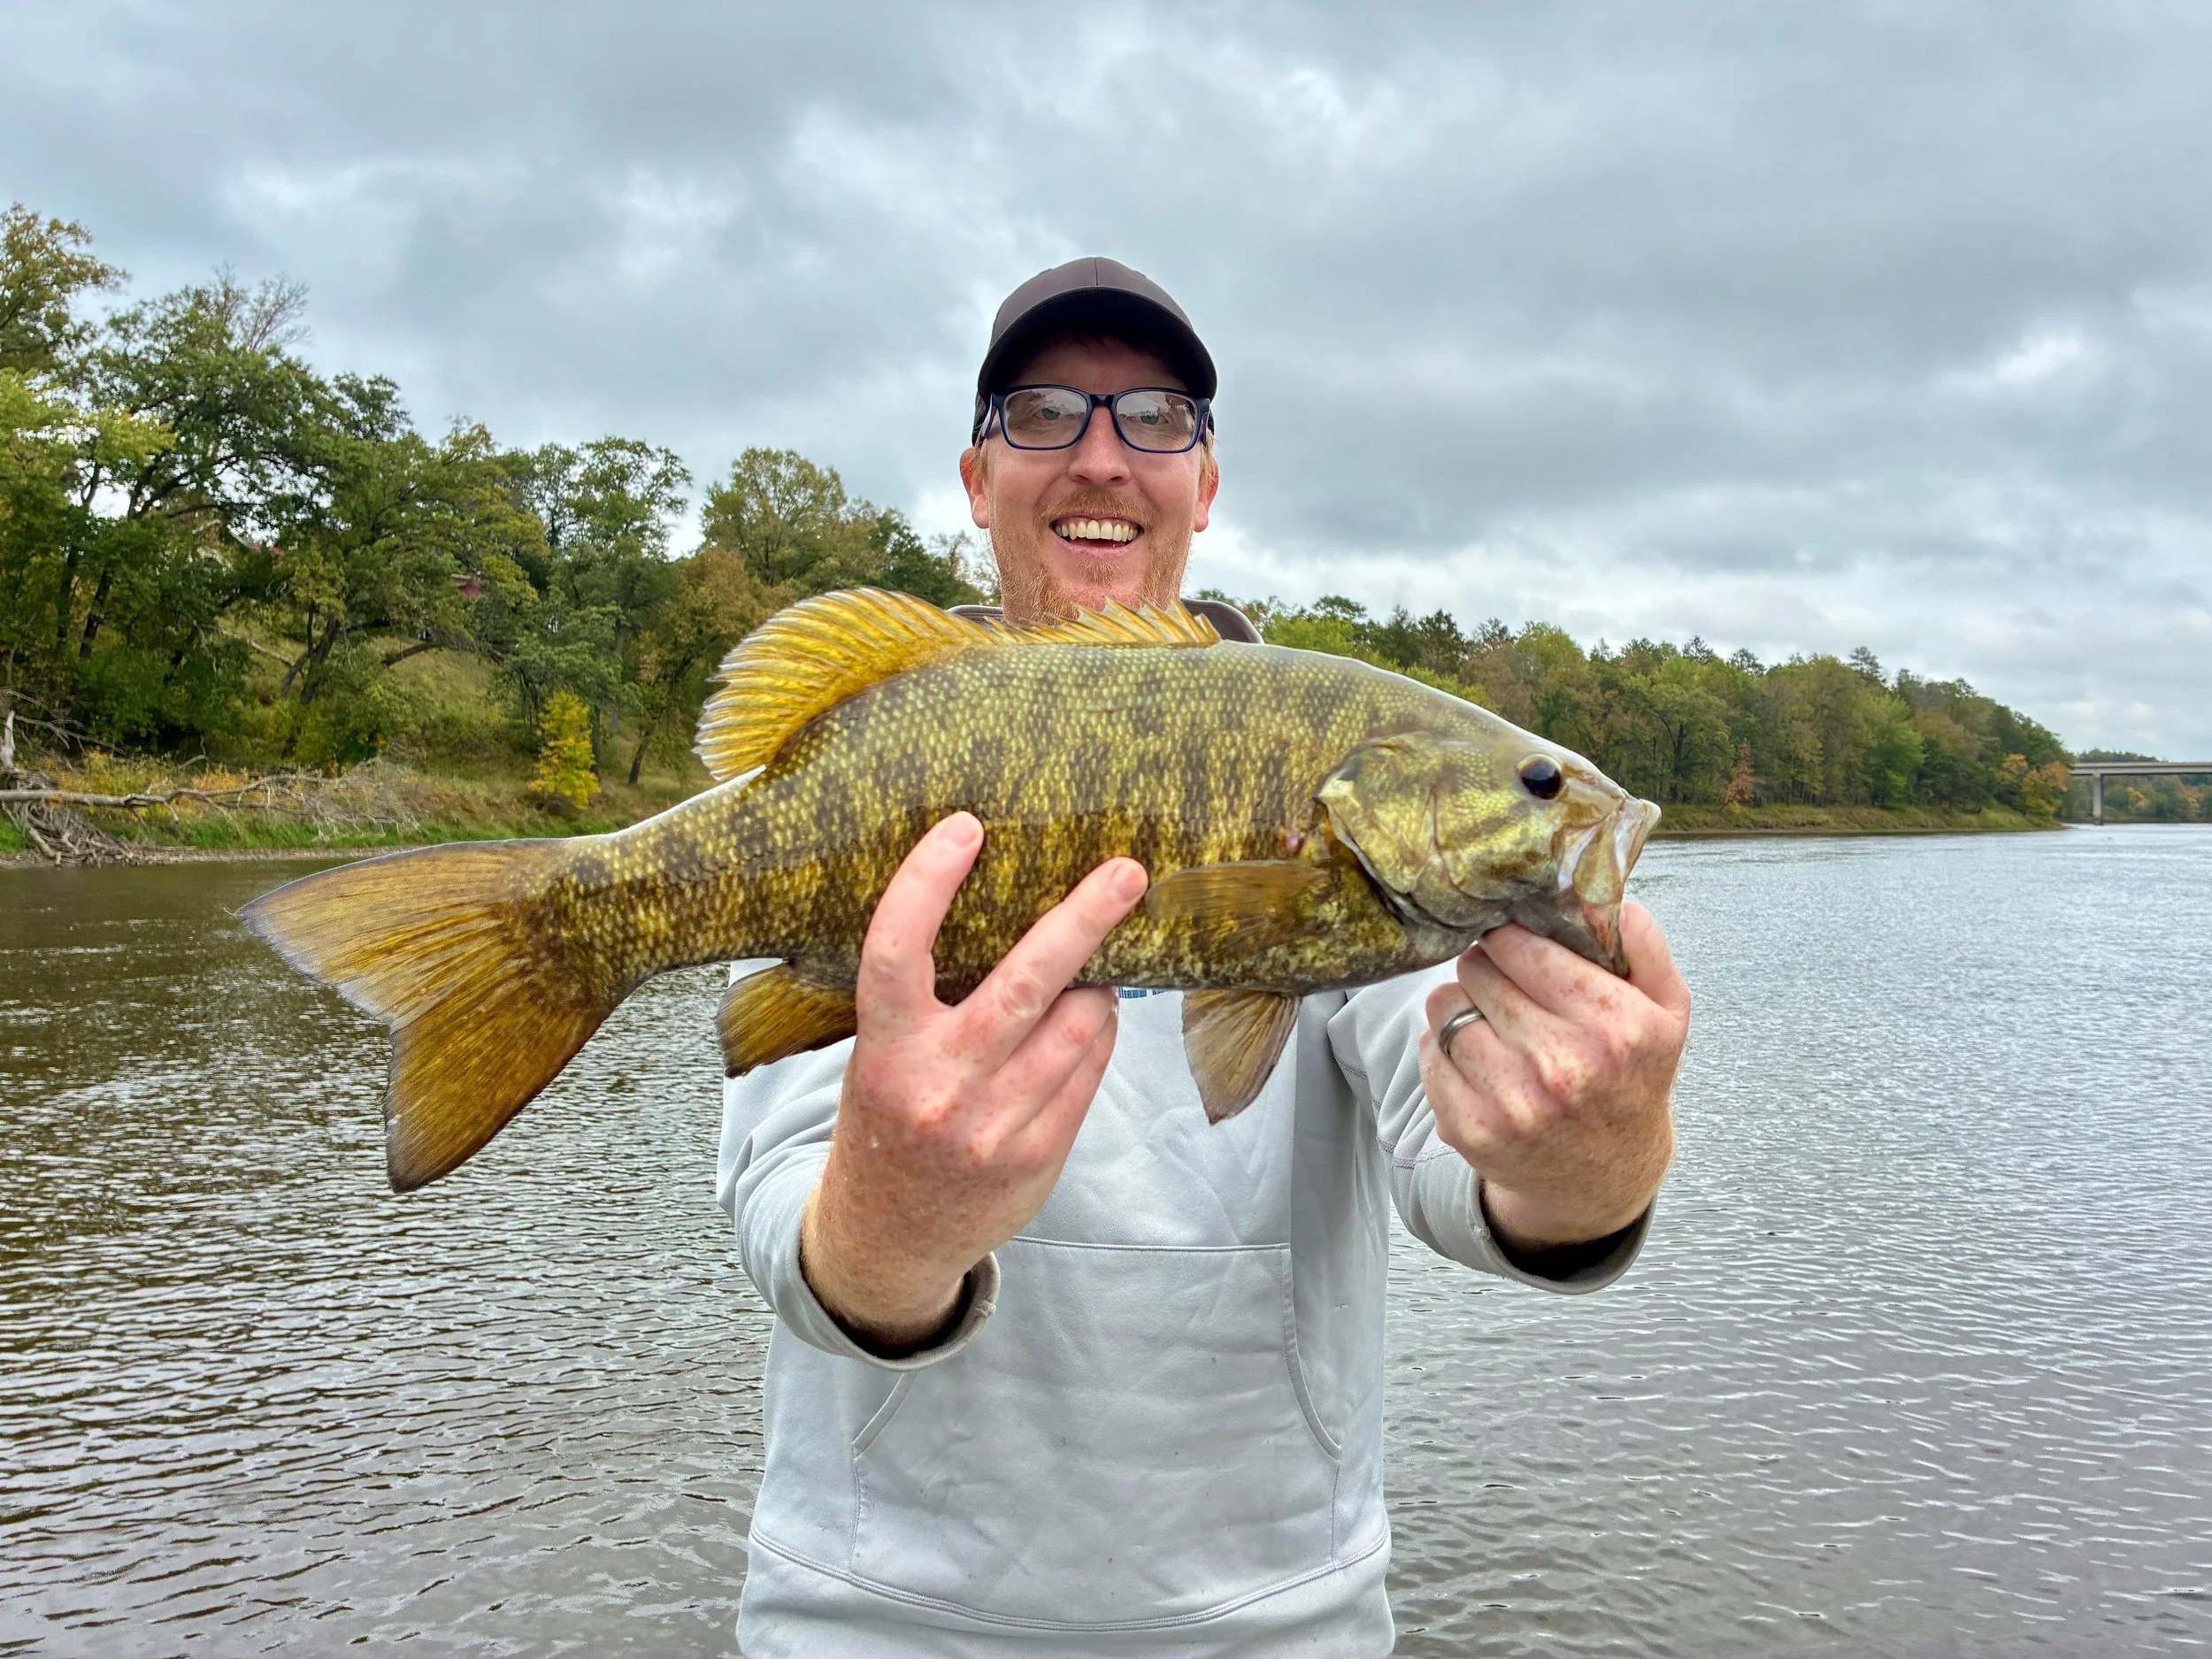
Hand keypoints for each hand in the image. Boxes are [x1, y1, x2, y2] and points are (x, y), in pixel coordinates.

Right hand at [801, 812, 1148, 1352]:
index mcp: (884, 1051)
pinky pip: (1088, 1072)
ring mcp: (992, 1127)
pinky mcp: (1036, 1156)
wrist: (885, 1238)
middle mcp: (938, 1088)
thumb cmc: (886, 1122)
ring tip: (1098, 967)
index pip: (896, 950)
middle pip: (1024, 984)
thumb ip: (925, 1002)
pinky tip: (1090, 1019)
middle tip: (1126, 872)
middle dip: (1083, 920)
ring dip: (1096, 986)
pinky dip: (1096, 1034)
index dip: (928, 882)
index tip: (966, 825)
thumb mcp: (879, 1058)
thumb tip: (1007, 913)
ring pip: (1074, 1027)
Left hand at [1420, 902, 1687, 1252]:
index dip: (1511, 937)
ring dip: (1459, 1004)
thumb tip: (1606, 895)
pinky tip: (1477, 1058)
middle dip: (1486, 968)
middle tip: (1503, 983)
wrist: (1605, 1178)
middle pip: (1476, 970)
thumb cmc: (1632, 1078)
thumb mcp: (1667, 1012)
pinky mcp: (1469, 1129)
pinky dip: (1444, 1046)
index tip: (1515, 945)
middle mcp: (1562, 1066)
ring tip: (1489, 1019)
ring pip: (1443, 1007)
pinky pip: (1429, 1052)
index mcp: (1614, 1027)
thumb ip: (1645, 946)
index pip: (1521, 946)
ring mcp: (1511, 1103)